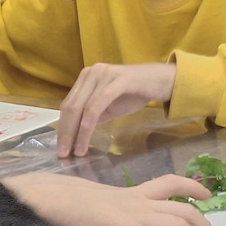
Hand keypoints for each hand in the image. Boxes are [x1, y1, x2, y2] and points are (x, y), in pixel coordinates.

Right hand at [5, 171, 218, 225]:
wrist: (58, 202)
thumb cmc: (72, 208)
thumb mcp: (99, 216)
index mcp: (135, 194)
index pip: (171, 183)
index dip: (193, 187)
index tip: (207, 195)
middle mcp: (142, 202)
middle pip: (186, 210)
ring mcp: (139, 215)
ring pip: (181, 225)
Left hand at [57, 61, 176, 157]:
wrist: (164, 81)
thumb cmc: (137, 93)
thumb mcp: (110, 106)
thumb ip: (93, 116)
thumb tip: (75, 135)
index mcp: (87, 77)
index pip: (68, 104)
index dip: (62, 127)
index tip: (62, 146)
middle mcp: (92, 72)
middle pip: (70, 106)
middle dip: (65, 132)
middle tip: (63, 153)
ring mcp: (104, 74)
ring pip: (81, 107)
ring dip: (76, 133)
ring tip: (75, 151)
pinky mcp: (117, 80)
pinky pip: (97, 106)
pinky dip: (88, 126)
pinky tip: (86, 141)